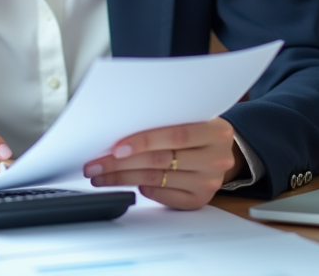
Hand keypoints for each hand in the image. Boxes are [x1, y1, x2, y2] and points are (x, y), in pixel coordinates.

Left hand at [82, 117, 241, 209]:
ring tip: (101, 176)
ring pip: (156, 179)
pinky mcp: (199, 199)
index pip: (175, 135)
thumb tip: (119, 127)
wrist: (221, 151)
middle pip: (161, 160)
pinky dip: (144, 189)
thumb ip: (165, 121)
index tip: (116, 148)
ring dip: (123, 178)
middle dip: (121, 163)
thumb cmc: (197, 131)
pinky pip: (164, 196)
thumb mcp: (191, 118)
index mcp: (216, 131)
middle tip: (96, 164)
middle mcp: (216, 158)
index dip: (144, 141)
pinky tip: (128, 183)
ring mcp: (209, 182)